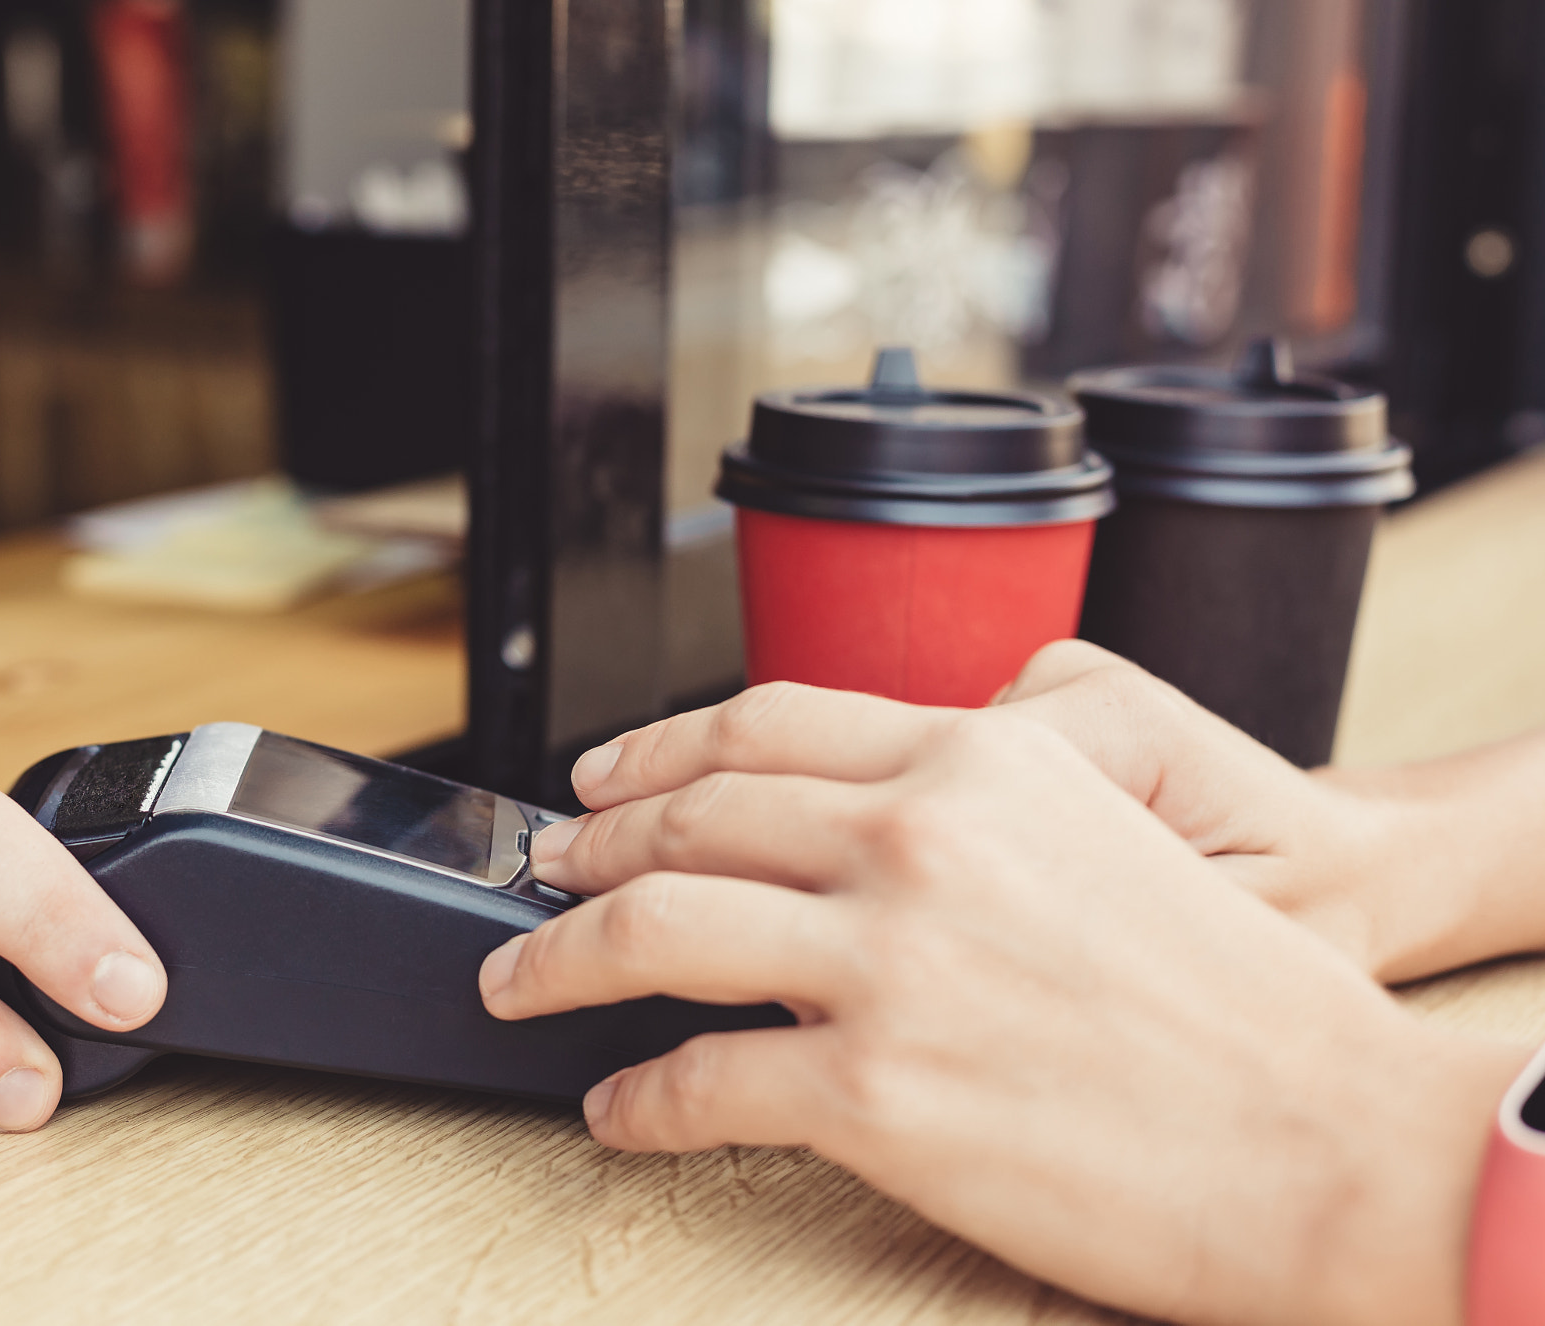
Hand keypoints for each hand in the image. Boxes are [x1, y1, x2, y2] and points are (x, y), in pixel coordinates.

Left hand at [480, 687, 1522, 1325]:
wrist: (1341, 1137)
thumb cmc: (1245, 1001)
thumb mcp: (1105, 831)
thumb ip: (972, 804)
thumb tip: (850, 823)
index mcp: (977, 762)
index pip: (763, 724)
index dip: (655, 748)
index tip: (601, 780)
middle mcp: (917, 838)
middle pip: (690, 816)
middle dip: (589, 846)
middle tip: (542, 871)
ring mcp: (886, 964)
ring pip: (655, 931)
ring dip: (561, 956)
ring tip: (520, 979)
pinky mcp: (873, 1095)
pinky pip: (698, 1087)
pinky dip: (635, 1102)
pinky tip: (617, 1112)